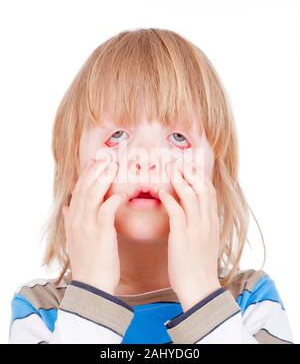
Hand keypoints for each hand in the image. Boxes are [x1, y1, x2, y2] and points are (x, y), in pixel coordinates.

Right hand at [62, 155, 127, 294]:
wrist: (92, 286)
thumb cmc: (89, 262)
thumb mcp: (74, 240)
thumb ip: (70, 222)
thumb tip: (66, 208)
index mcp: (72, 220)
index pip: (77, 191)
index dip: (86, 174)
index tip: (94, 162)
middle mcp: (77, 220)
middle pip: (84, 188)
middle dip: (95, 170)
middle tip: (106, 158)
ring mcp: (87, 226)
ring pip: (92, 194)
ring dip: (103, 178)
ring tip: (113, 167)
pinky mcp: (101, 234)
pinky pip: (106, 210)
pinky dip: (114, 199)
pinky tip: (123, 193)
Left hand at [158, 158, 220, 311]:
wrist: (200, 287)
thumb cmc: (199, 264)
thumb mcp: (206, 240)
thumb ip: (201, 223)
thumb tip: (192, 210)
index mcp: (212, 222)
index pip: (209, 191)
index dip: (199, 176)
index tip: (190, 165)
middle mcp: (206, 222)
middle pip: (202, 189)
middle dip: (191, 172)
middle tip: (179, 161)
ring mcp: (196, 229)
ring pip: (191, 196)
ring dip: (180, 181)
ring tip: (170, 170)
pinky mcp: (182, 237)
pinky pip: (177, 212)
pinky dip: (170, 200)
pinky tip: (162, 192)